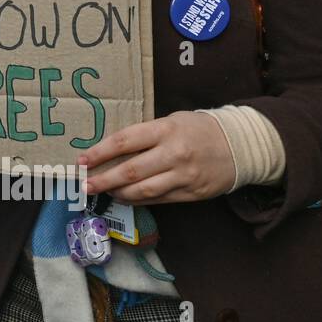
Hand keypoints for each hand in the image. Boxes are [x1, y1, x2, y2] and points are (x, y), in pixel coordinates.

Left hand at [78, 111, 234, 204]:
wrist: (240, 146)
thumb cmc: (198, 129)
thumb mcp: (171, 121)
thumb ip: (145, 134)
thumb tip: (111, 151)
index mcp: (165, 130)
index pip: (124, 142)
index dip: (99, 153)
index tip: (81, 160)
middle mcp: (173, 154)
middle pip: (130, 171)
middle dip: (103, 179)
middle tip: (85, 184)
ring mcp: (183, 176)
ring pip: (143, 191)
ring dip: (118, 193)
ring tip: (104, 192)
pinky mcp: (191, 194)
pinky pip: (158, 200)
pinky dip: (138, 200)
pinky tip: (125, 197)